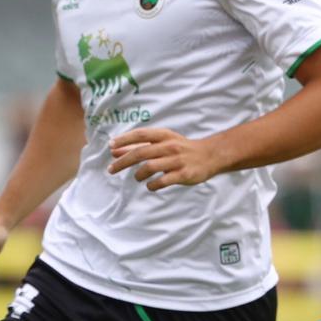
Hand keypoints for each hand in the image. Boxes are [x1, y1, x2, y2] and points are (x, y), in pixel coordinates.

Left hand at [107, 127, 225, 189]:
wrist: (210, 155)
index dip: (124, 140)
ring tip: (137, 178)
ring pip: (150, 167)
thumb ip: (139, 146)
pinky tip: (150, 186)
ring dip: (138, 174)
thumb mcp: (162, 142)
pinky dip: (153, 185)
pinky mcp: (183, 174)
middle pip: (141, 153)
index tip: (111, 147)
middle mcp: (169, 146)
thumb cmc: (181, 148)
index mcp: (164, 135)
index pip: (140, 135)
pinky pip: (163, 181)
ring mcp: (177, 160)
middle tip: (111, 169)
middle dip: (123, 161)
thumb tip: (114, 151)